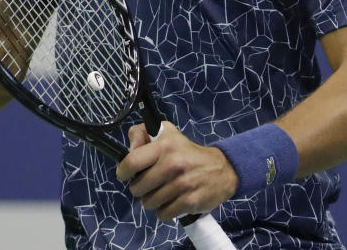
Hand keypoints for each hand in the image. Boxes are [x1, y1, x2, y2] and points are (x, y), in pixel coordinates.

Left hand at [116, 121, 237, 220]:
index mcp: (164, 145)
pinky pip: (163, 214)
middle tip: (148, 184)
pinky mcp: (190, 202)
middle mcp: (173, 164)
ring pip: (148, 203)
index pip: (132, 162)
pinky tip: (170, 202)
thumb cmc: (187, 151)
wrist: (222, 169)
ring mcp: (182, 184)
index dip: (123, 172)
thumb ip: (141, 134)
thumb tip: (128, 149)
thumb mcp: (166, 133)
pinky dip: (163, 211)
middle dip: (139, 188)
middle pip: (137, 188)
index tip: (125, 175)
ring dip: (151, 201)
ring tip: (160, 193)